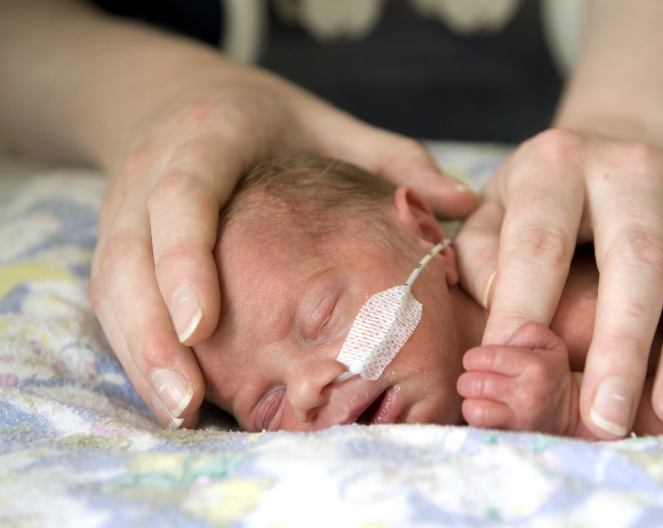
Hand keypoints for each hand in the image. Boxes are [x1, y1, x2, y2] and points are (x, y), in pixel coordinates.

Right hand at [90, 62, 478, 429]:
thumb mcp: (325, 122)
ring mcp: (122, 208)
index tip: (202, 327)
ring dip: (138, 353)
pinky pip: (111, 299)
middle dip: (153, 331)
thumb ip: (390, 157)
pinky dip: (134, 350)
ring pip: (111, 285)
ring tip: (178, 412)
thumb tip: (464, 200)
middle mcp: (152, 172)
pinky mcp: (113, 238)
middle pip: (131, 256)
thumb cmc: (264, 118)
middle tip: (187, 399)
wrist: (175, 96)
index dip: (186, 260)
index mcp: (207, 138)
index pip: (184, 197)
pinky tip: (170, 395)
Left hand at [455, 128, 662, 438]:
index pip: (538, 246)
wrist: (617, 149)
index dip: (527, 311)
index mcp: (553, 166)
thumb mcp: (493, 213)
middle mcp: (624, 163)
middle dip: (623, 344)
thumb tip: (504, 325)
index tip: (520, 371)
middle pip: (634, 257)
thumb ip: (480, 259)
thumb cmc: (545, 201)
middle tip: (609, 416)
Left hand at [458, 321, 587, 436]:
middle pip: (473, 382)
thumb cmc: (553, 375)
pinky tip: (485, 412)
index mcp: (535, 366)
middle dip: (468, 379)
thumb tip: (504, 342)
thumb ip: (529, 331)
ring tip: (480, 397)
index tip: (480, 363)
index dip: (474, 358)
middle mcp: (527, 393)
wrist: (573, 418)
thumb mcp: (552, 345)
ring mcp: (519, 419)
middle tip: (478, 380)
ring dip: (470, 400)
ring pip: (472, 407)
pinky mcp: (512, 437)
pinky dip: (475, 418)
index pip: (485, 356)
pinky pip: (479, 426)